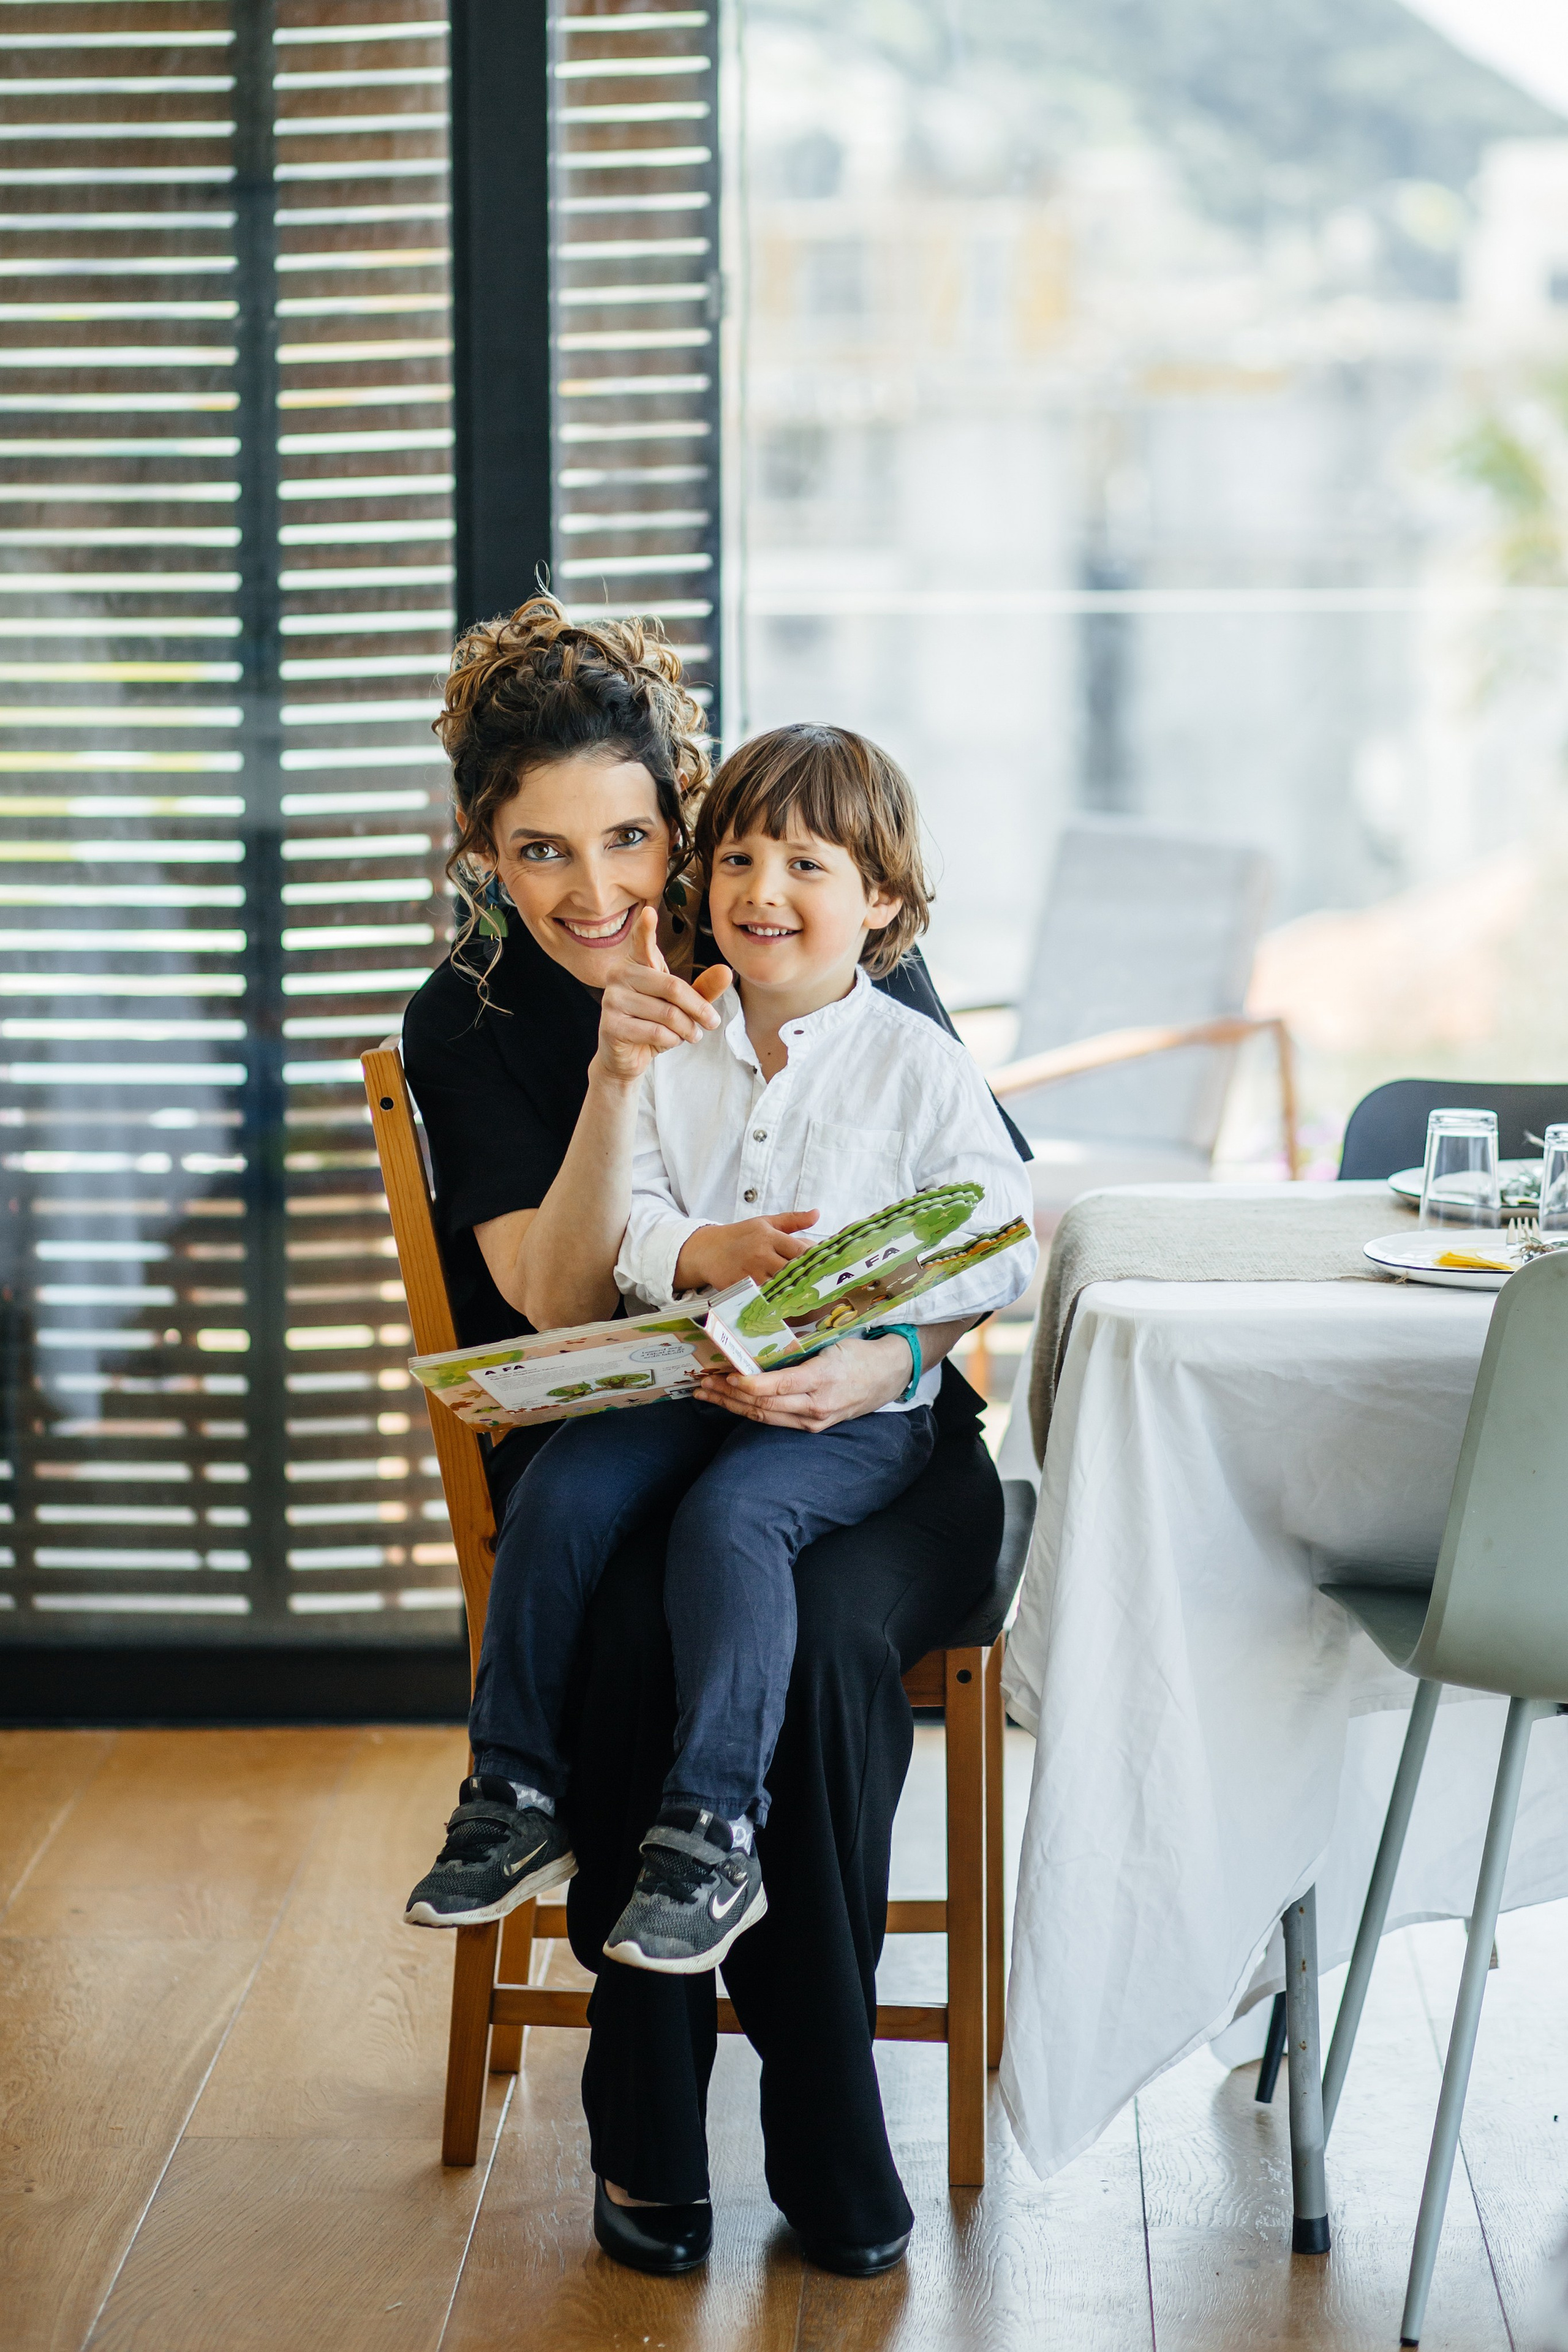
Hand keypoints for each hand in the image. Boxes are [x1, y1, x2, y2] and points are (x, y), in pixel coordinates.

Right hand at [592, 906, 732, 1085]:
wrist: (627, 1057)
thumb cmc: (654, 1023)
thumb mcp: (682, 1005)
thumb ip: (703, 988)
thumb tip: (726, 971)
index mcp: (636, 963)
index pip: (642, 942)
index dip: (646, 928)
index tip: (650, 912)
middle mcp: (619, 975)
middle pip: (672, 987)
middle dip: (698, 1009)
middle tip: (712, 1022)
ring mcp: (612, 1000)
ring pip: (667, 1013)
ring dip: (687, 1029)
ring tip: (692, 1035)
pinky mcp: (611, 1025)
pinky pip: (656, 1032)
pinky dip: (671, 1041)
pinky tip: (669, 1041)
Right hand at [674, 1210, 818, 1292]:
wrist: (707, 1250)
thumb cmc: (740, 1236)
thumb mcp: (765, 1222)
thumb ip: (793, 1220)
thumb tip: (817, 1214)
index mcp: (769, 1236)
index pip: (799, 1251)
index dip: (815, 1261)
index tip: (826, 1268)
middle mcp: (760, 1254)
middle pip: (792, 1271)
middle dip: (807, 1280)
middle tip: (823, 1288)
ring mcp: (750, 1273)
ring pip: (780, 1288)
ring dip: (793, 1294)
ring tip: (809, 1299)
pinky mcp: (741, 1288)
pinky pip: (764, 1299)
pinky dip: (776, 1303)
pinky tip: (787, 1306)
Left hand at [694, 1332, 915, 1431]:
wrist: (890, 1374)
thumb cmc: (859, 1351)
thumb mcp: (832, 1343)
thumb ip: (799, 1348)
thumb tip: (759, 1340)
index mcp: (822, 1378)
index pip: (777, 1387)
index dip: (748, 1385)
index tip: (726, 1375)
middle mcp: (817, 1405)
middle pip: (764, 1406)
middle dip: (728, 1396)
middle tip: (703, 1384)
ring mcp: (815, 1420)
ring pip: (765, 1417)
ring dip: (732, 1407)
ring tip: (707, 1395)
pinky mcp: (814, 1426)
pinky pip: (776, 1421)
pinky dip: (751, 1412)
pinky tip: (732, 1404)